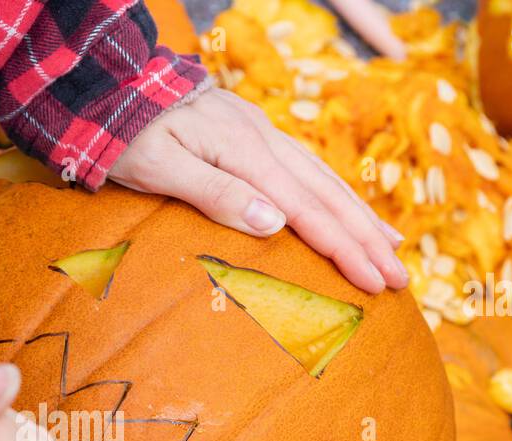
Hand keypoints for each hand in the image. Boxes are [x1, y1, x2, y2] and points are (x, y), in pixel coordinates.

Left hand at [108, 87, 407, 294]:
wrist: (112, 86)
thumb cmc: (126, 135)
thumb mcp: (159, 168)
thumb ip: (215, 194)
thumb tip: (275, 223)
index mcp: (245, 154)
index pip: (307, 211)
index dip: (345, 250)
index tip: (375, 282)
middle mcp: (264, 141)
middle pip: (328, 197)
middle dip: (367, 241)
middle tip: (400, 281)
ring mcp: (261, 134)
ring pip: (324, 179)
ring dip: (361, 216)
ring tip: (393, 247)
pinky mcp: (252, 133)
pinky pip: (307, 168)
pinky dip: (336, 191)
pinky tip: (347, 207)